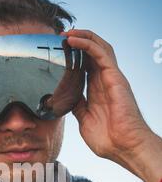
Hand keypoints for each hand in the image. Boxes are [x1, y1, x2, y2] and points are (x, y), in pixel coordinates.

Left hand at [63, 29, 161, 181]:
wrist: (123, 148)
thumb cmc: (108, 140)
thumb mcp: (84, 121)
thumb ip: (78, 107)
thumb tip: (67, 100)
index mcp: (97, 90)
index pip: (86, 64)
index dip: (73, 55)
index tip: (58, 50)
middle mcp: (105, 80)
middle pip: (92, 51)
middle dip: (77, 40)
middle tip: (60, 37)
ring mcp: (111, 78)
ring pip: (98, 47)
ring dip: (82, 37)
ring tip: (66, 33)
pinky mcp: (115, 77)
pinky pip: (100, 53)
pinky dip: (86, 43)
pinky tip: (73, 40)